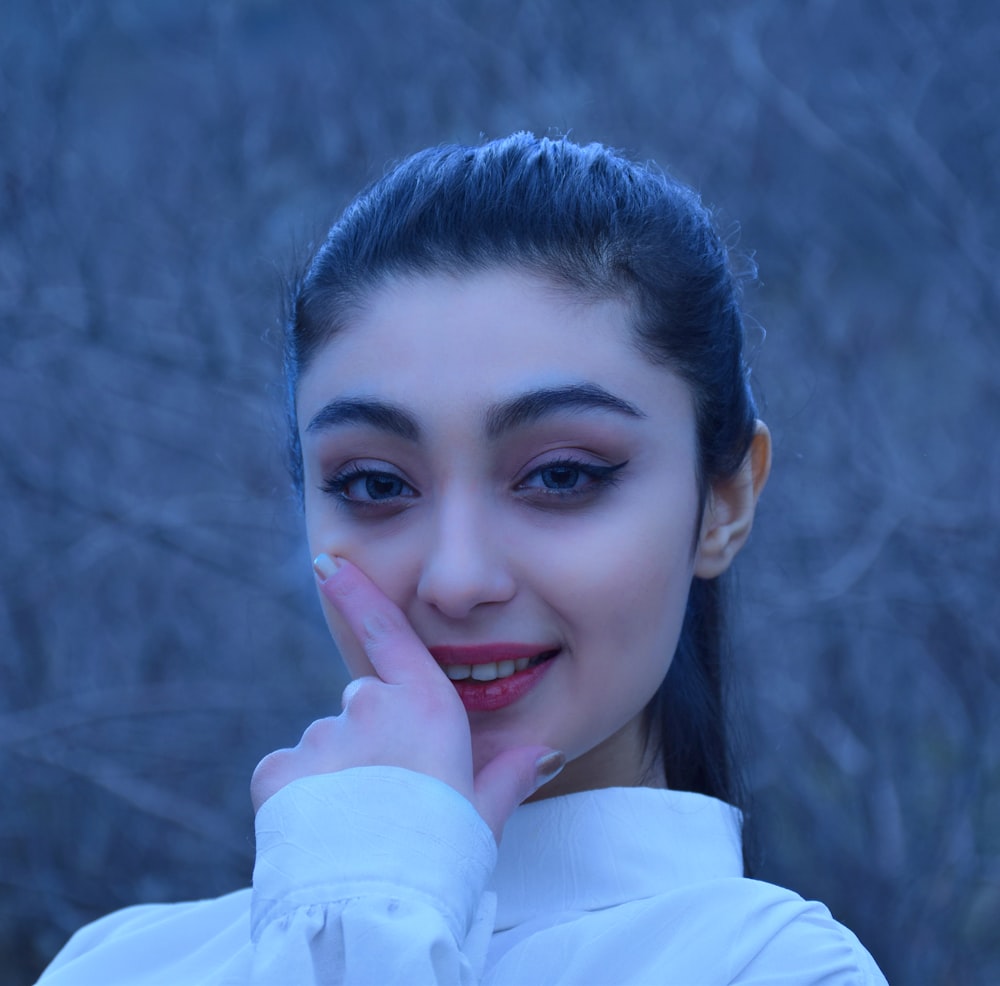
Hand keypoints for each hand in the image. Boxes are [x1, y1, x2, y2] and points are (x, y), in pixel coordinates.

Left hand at [251, 555, 562, 840]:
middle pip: (363, 706)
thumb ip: (506, 776)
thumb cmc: (443, 860)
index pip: (388, 634)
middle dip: (371, 739)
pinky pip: (289, 770)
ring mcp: (322, 735)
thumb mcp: (482, 817)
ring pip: (326, 742)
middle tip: (386, 796)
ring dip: (336, 770)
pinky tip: (317, 828)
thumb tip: (542, 753)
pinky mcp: (279, 770)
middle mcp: (371, 706)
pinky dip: (298, 793)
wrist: (377, 911)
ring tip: (354, 823)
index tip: (327, 562)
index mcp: (426, 708)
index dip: (357, 593)